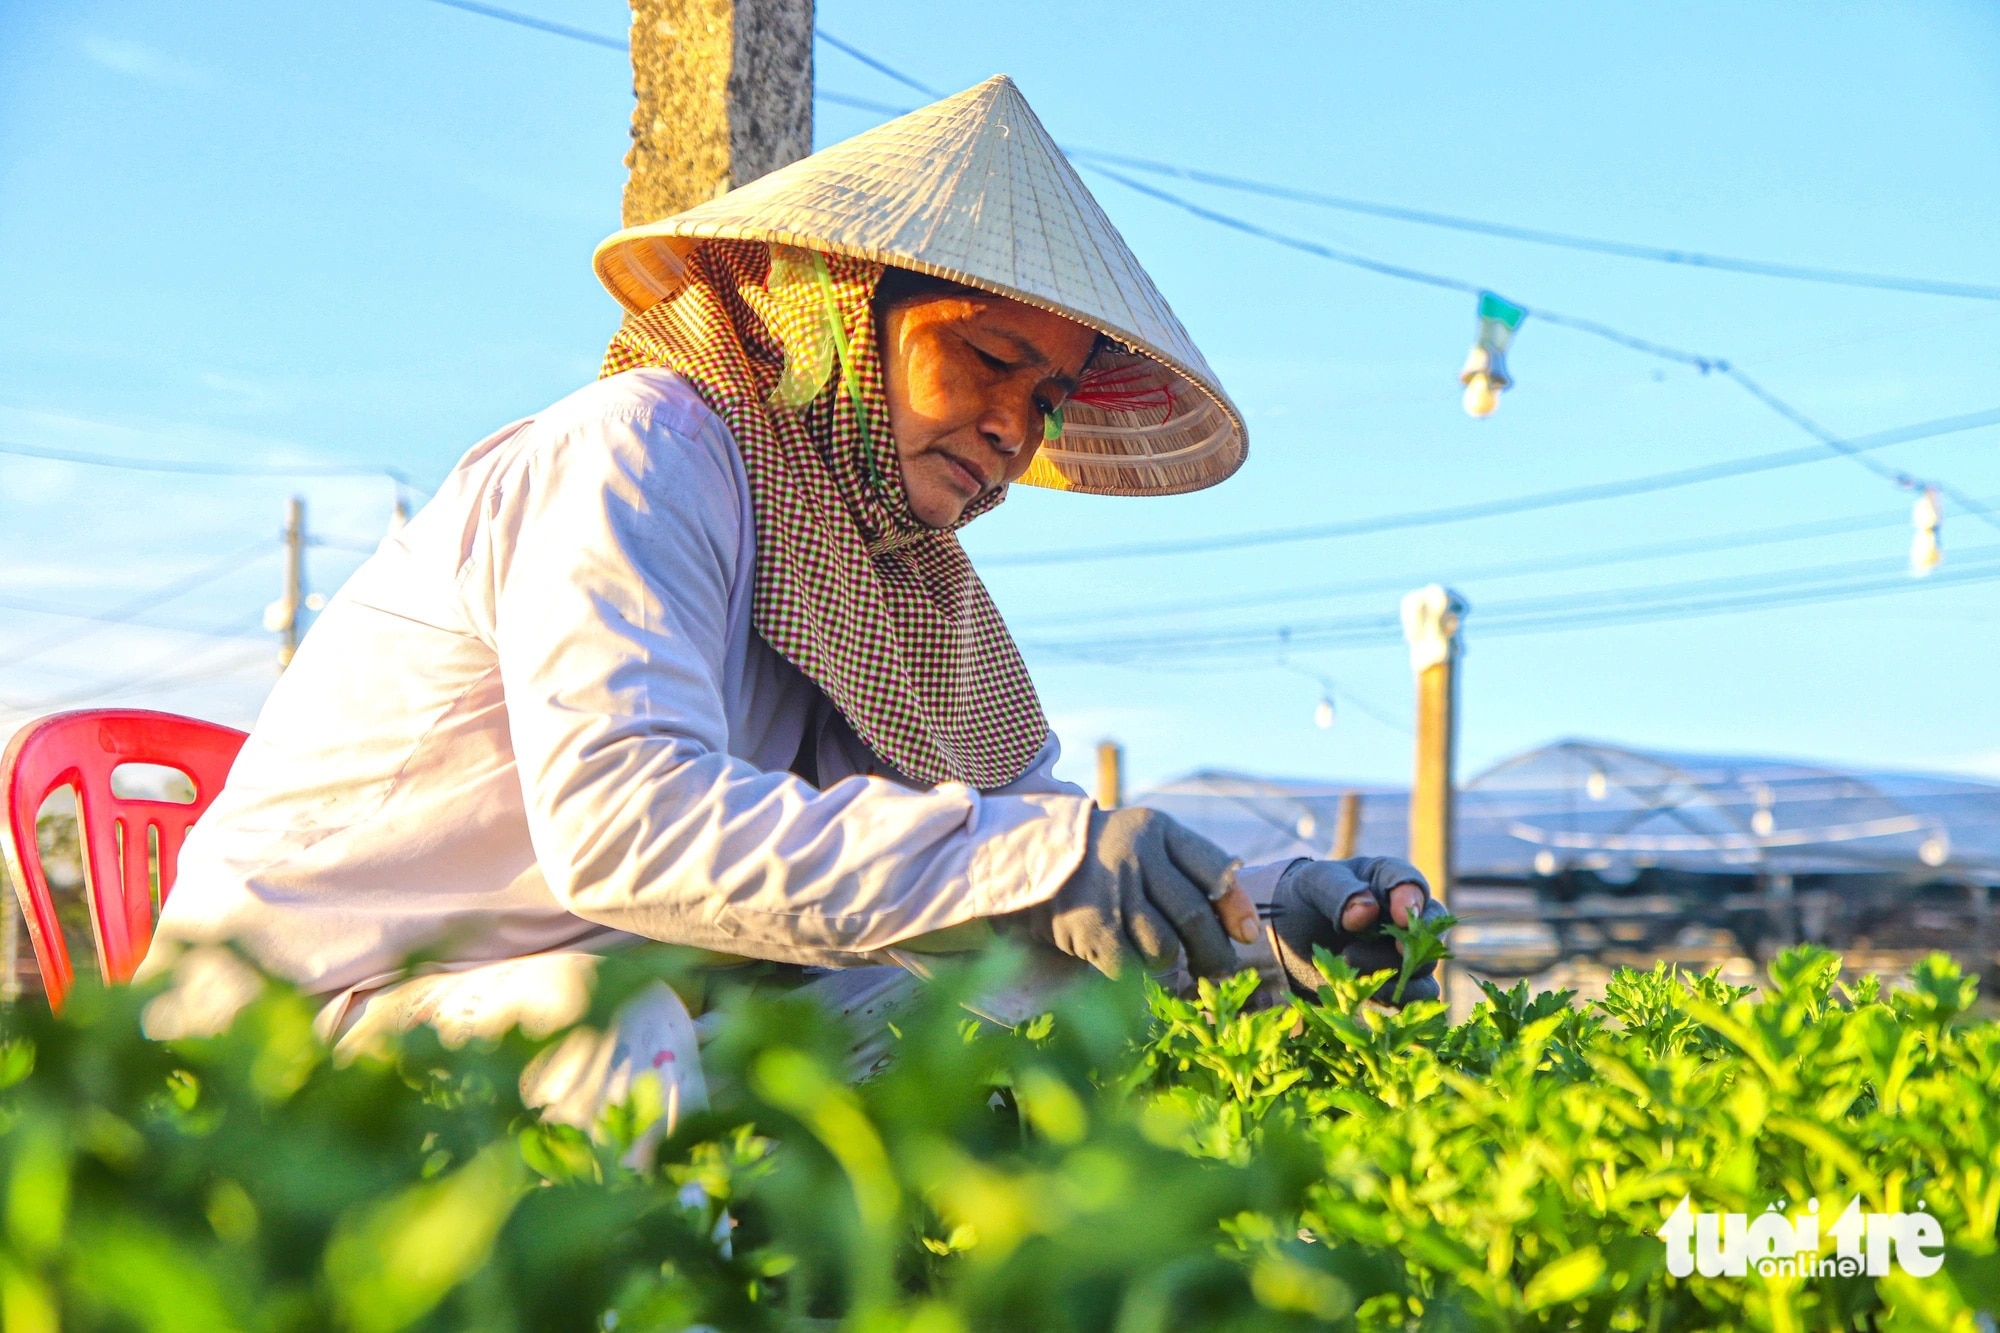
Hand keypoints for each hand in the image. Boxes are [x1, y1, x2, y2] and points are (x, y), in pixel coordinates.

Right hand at [1018, 807, 1256, 979]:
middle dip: (1213, 952)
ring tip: (1166, 965)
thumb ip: (1192, 869)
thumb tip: (1245, 927)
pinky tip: (1135, 971)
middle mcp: (1134, 854)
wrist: (1025, 859)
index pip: (1213, 869)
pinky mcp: (1088, 926)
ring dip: (1170, 965)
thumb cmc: (1100, 857)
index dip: (1235, 907)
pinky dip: (1139, 978)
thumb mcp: (1145, 842)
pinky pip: (1131, 967)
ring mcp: (1109, 891)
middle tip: (1220, 973)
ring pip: (1164, 946)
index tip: (1247, 936)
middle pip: (1193, 915)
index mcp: (1155, 828)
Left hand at [1266, 857, 1445, 1004]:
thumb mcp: (1312, 884)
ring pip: (1424, 964)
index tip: (1402, 919)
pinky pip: (1421, 993)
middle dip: (1406, 944)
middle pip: (1428, 930)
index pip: (1411, 884)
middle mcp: (1407, 913)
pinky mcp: (1401, 980)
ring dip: (1393, 971)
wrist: (1291, 934)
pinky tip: (1368, 992)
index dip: (1411, 900)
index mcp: (1388, 879)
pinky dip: (1400, 996)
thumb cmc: (1307, 898)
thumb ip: (1339, 892)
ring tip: (1349, 965)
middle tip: (1377, 949)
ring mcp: (1407, 948)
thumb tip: (1368, 911)